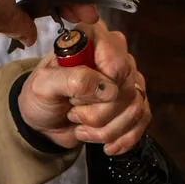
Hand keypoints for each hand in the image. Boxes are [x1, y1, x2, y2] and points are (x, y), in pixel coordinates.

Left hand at [17, 20, 150, 155]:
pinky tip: (107, 144)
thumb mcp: (43, 85)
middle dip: (97, 113)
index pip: (116, 60)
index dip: (100, 85)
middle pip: (125, 88)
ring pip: (134, 108)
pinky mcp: (133, 101)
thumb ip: (71, 79)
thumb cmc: (41, 97)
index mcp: (93, 38)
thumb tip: (107, 88)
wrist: (45, 123)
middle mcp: (115, 54)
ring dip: (106, 130)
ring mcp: (127, 79)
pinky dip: (123, 138)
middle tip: (73, 113)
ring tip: (82, 128)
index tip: (75, 98)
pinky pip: (143, 120)